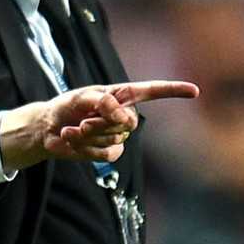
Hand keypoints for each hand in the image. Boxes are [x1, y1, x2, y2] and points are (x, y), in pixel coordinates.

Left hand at [0, 80, 198, 171]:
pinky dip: (86, 148)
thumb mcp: (79, 98)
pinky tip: (73, 138)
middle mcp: (123, 114)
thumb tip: (122, 114)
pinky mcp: (110, 151)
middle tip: (82, 120)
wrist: (48, 129)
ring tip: (74, 128)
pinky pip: (106, 153)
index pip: (151, 91)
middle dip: (102, 123)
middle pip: (127, 122)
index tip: (194, 90)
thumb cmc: (65, 107)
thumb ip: (102, 102)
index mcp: (120, 95)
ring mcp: (118, 134)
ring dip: (89, 135)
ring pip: (114, 139)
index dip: (172, 91)